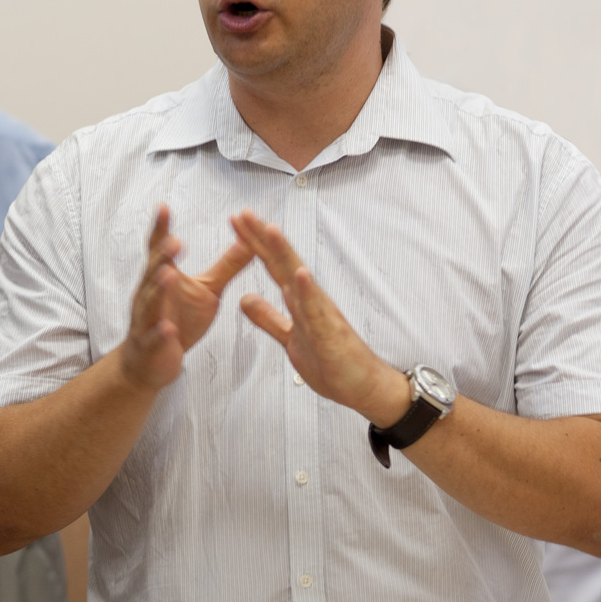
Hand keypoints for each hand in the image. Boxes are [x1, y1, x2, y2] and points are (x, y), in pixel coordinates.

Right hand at [120, 206, 253, 391]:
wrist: (151, 362)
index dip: (161, 229)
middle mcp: (150, 295)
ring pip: (151, 302)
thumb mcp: (207, 291)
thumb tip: (248, 240)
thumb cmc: (179, 321)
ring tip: (168, 275)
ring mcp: (148, 320)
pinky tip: (168, 329)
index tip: (164, 206)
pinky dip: (161, 333)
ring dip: (159, 289)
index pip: (160, 249)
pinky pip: (156, 338)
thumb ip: (226, 266)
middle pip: (154, 271)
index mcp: (163, 277)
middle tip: (175, 241)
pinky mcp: (152, 345)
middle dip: (163, 256)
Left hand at [231, 210, 407, 423]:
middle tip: (244, 214)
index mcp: (300, 302)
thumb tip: (245, 299)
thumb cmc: (332, 364)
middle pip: (283, 263)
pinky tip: (300, 274)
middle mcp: (312, 301)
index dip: (254, 244)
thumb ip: (268, 318)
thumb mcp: (289, 339)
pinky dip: (308, 292)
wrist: (363, 387)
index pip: (273, 266)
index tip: (237, 222)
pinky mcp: (330, 333)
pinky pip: (317, 312)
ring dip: (285, 254)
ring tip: (270, 230)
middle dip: (263, 238)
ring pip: (300, 279)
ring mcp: (322, 315)